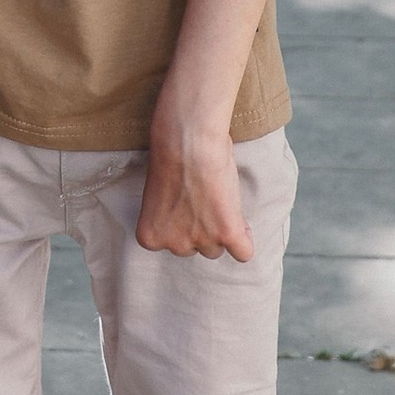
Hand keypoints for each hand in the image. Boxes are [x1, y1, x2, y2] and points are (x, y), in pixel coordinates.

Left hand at [136, 99, 251, 260]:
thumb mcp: (160, 196)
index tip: (187, 205)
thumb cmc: (171, 156)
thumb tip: (189, 220)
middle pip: (197, 248)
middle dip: (202, 228)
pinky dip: (244, 239)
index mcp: (151, 236)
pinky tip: (240, 224)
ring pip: (219, 248)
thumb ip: (172, 217)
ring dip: (222, 230)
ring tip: (219, 200)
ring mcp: (202, 240)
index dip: (185, 223)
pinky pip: (243, 253)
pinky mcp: (228, 233)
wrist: (188, 140)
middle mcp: (174, 244)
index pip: (175, 246)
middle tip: (204, 200)